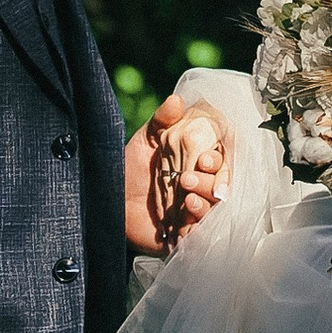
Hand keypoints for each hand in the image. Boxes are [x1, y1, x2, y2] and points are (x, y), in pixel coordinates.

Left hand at [123, 93, 230, 254]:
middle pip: (223, 183)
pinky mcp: (190, 232)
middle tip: (188, 178)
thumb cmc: (130, 167)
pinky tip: (185, 216)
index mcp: (199, 160)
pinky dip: (197, 221)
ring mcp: (198, 209)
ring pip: (216, 206)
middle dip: (211, 180)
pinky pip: (203, 229)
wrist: (109, 201)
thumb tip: (176, 100)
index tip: (204, 159)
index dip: (219, 160)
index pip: (222, 159)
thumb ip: (162, 120)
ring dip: (205, 199)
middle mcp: (203, 185)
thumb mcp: (145, 140)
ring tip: (185, 195)